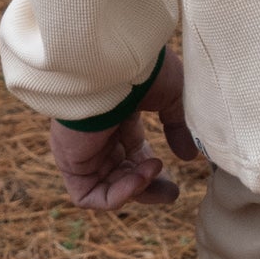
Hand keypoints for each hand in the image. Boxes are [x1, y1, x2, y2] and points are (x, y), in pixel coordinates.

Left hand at [48, 47, 201, 210]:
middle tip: (171, 194)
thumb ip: (178, 126)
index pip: (134, 150)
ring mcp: (83, 148)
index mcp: (120, 112)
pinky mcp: (70, 161)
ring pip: (107, 186)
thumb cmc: (145, 70)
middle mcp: (99, 132)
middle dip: (147, 187)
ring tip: (154, 171)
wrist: (116, 62)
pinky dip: (117, 196)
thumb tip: (189, 156)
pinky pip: (88, 195)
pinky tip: (139, 179)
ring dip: (137, 188)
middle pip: (121, 173)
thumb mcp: (173, 96)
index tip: (177, 177)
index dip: (153, 169)